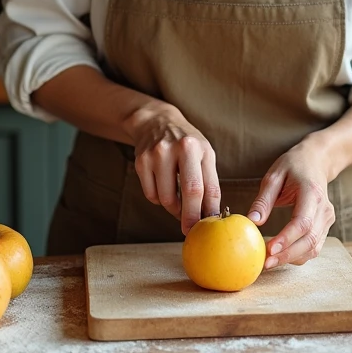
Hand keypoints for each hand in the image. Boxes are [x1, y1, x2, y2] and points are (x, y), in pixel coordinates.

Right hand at [127, 106, 220, 234]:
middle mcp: (178, 148)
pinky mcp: (141, 161)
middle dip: (191, 217)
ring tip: (177, 202)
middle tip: (190, 230)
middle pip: (188, 193)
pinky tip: (163, 188)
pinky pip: (151, 194)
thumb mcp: (204, 154)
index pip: (207, 187)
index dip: (209, 211)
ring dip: (173, 208)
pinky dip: (158, 199)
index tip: (209, 227)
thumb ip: (208, 182)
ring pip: (166, 198)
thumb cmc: (186, 143)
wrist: (156, 121)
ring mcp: (157, 154)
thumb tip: (210, 215)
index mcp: (198, 148)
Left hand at [247, 140, 334, 268]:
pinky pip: (314, 247)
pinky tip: (281, 256)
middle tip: (265, 263)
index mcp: (312, 192)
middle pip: (309, 240)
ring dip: (292, 258)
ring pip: (313, 247)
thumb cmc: (294, 166)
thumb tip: (252, 222)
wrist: (317, 161)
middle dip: (287, 255)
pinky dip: (298, 255)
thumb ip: (264, 200)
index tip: (269, 250)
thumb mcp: (274, 175)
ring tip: (269, 262)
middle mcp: (324, 208)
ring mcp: (327, 219)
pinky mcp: (326, 226)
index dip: (287, 238)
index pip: (303, 221)